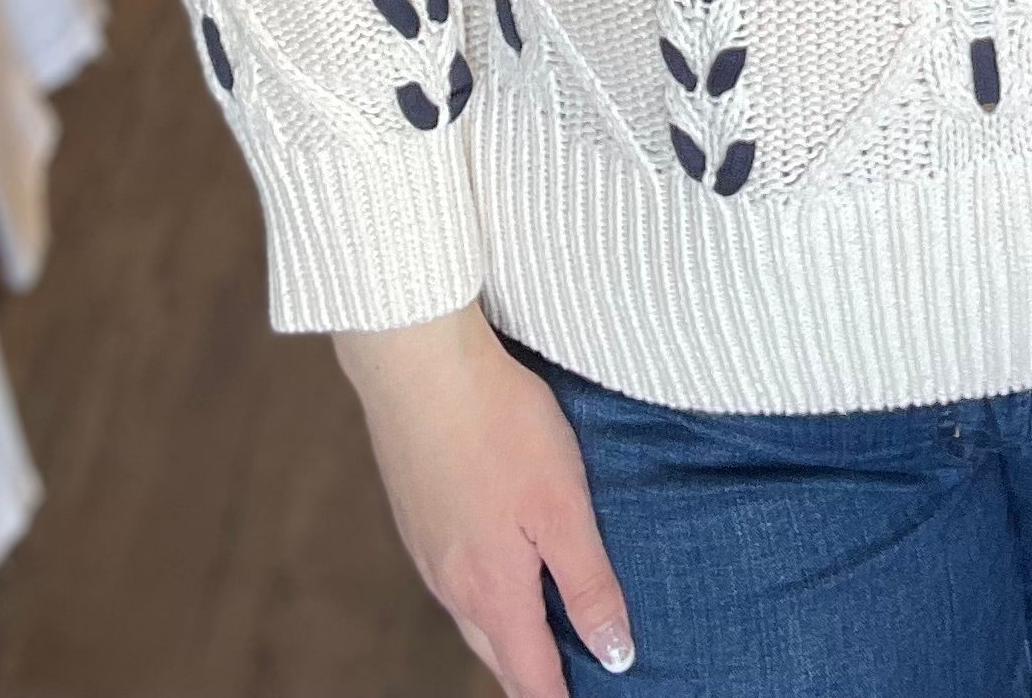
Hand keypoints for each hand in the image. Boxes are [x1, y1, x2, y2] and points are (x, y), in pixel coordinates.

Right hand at [334, 302, 633, 695]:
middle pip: (498, 654)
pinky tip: (502, 566)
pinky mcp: (418, 515)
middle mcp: (452, 585)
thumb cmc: (499, 427)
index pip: (529, 677)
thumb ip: (587, 583)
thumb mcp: (563, 506)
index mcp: (492, 592)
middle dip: (534, 675)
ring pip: (474, 615)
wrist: (418, 366)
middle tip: (572, 677)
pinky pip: (455, 577)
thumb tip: (614, 655)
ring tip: (546, 634)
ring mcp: (428, 551)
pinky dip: (485, 592)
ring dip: (508, 634)